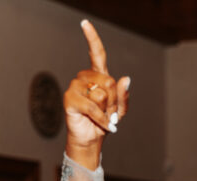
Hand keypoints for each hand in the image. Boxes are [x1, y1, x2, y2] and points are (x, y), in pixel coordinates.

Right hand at [64, 20, 130, 165]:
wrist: (92, 140)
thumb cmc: (104, 123)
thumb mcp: (120, 110)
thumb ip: (123, 95)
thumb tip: (126, 78)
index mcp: (98, 76)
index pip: (96, 53)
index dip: (91, 38)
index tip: (84, 23)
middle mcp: (85, 78)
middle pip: (110, 81)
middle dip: (114, 101)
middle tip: (108, 113)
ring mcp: (75, 87)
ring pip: (103, 93)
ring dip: (107, 110)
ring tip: (100, 117)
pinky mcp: (70, 99)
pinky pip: (94, 105)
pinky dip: (101, 118)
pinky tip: (102, 124)